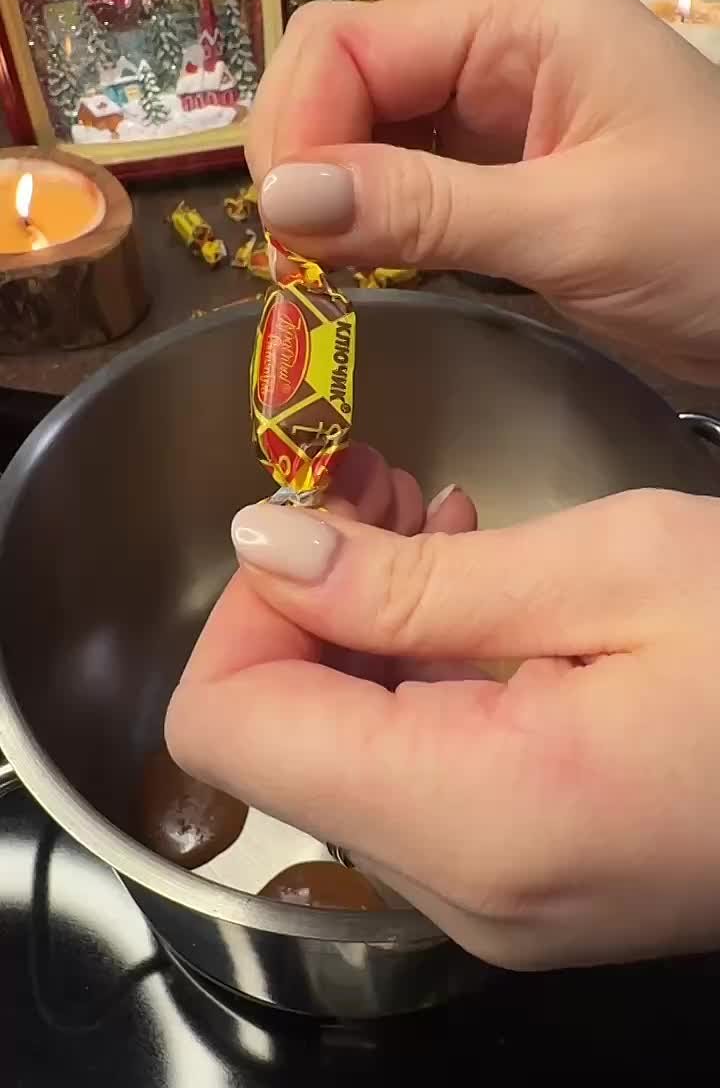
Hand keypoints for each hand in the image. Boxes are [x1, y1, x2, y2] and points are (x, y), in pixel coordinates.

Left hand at [167, 483, 719, 970]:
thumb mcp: (615, 568)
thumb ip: (414, 576)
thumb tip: (264, 544)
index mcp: (472, 816)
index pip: (228, 727)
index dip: (243, 607)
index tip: (316, 521)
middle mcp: (463, 892)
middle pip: (281, 740)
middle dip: (311, 601)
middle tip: (383, 489)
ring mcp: (496, 901)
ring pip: (344, 754)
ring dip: (366, 627)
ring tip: (434, 520)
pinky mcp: (530, 879)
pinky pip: (417, 776)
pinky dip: (419, 674)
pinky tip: (477, 590)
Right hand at [246, 0, 719, 383]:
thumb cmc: (714, 248)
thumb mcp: (572, 225)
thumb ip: (425, 210)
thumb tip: (278, 201)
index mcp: (523, 24)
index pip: (353, 41)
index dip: (299, 126)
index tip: (282, 224)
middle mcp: (499, 56)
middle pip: (347, 78)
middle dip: (304, 157)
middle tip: (292, 253)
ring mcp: (498, 119)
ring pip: (366, 135)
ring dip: (328, 194)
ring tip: (315, 267)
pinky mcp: (499, 182)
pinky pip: (403, 185)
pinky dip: (368, 223)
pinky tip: (355, 264)